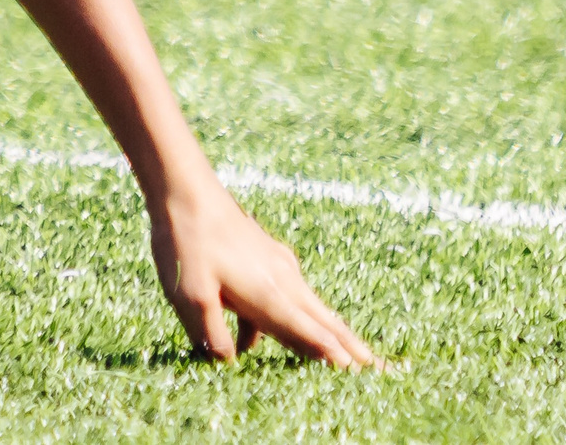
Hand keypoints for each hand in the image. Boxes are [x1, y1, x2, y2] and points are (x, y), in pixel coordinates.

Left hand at [149, 181, 374, 366]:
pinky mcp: (263, 255)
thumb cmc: (187, 243)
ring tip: (345, 357)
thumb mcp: (190, 295)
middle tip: (381, 370)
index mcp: (270, 296)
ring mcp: (275, 265)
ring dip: (326, 333)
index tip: (362, 377)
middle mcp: (283, 281)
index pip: (311, 335)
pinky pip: (285, 295)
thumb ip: (211, 334)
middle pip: (324, 321)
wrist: (185, 187)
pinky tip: (255, 338)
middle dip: (351, 347)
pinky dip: (288, 318)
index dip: (334, 357)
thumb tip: (229, 363)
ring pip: (308, 308)